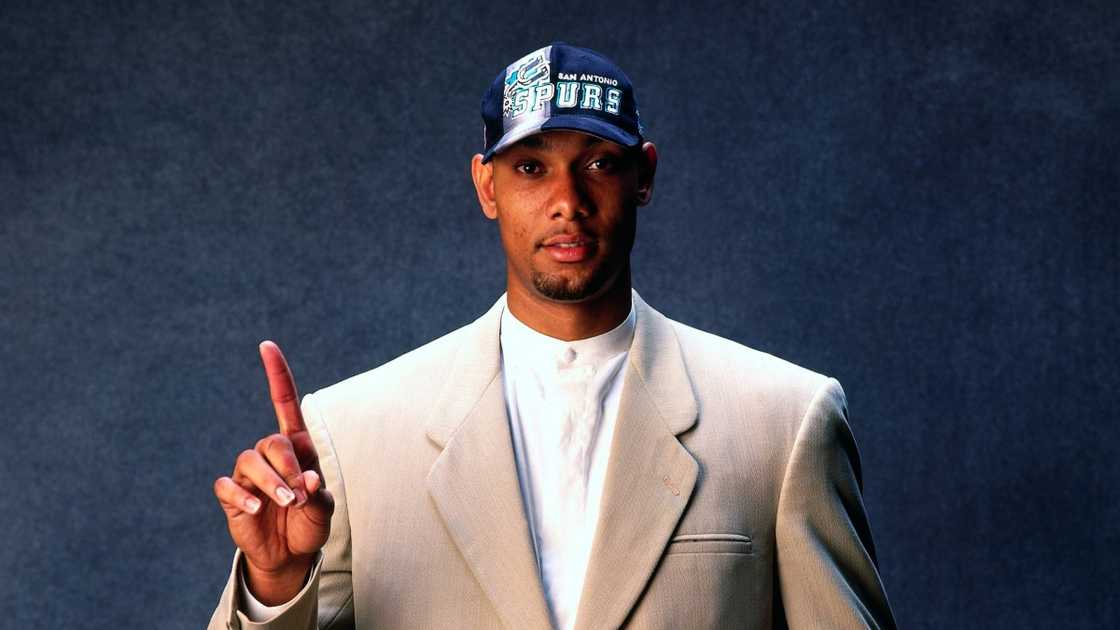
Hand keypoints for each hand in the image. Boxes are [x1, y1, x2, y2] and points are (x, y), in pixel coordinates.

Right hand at [213, 341, 334, 604]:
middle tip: (300, 493)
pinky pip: (227, 486)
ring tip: (288, 503)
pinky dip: (242, 496)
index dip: (276, 375)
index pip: (284, 403)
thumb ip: (318, 493)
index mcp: (296, 448)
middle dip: (287, 465)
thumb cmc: (309, 523)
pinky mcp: (232, 496)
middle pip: (272, 441)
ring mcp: (249, 475)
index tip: (267, 346)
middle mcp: (270, 455)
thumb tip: (308, 479)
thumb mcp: (324, 509)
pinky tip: (255, 509)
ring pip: (249, 460)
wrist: (291, 555)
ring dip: (271, 482)